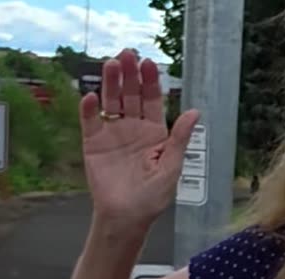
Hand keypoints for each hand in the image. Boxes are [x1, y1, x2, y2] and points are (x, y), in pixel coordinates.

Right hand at [80, 48, 200, 229]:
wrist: (126, 217)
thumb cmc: (152, 198)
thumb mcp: (171, 167)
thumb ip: (179, 138)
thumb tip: (195, 112)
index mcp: (154, 132)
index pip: (152, 100)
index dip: (150, 82)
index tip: (149, 64)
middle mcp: (132, 128)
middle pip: (130, 95)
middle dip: (130, 75)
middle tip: (127, 55)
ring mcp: (112, 133)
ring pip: (111, 102)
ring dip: (110, 83)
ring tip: (111, 65)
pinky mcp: (93, 143)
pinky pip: (91, 121)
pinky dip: (90, 109)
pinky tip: (91, 97)